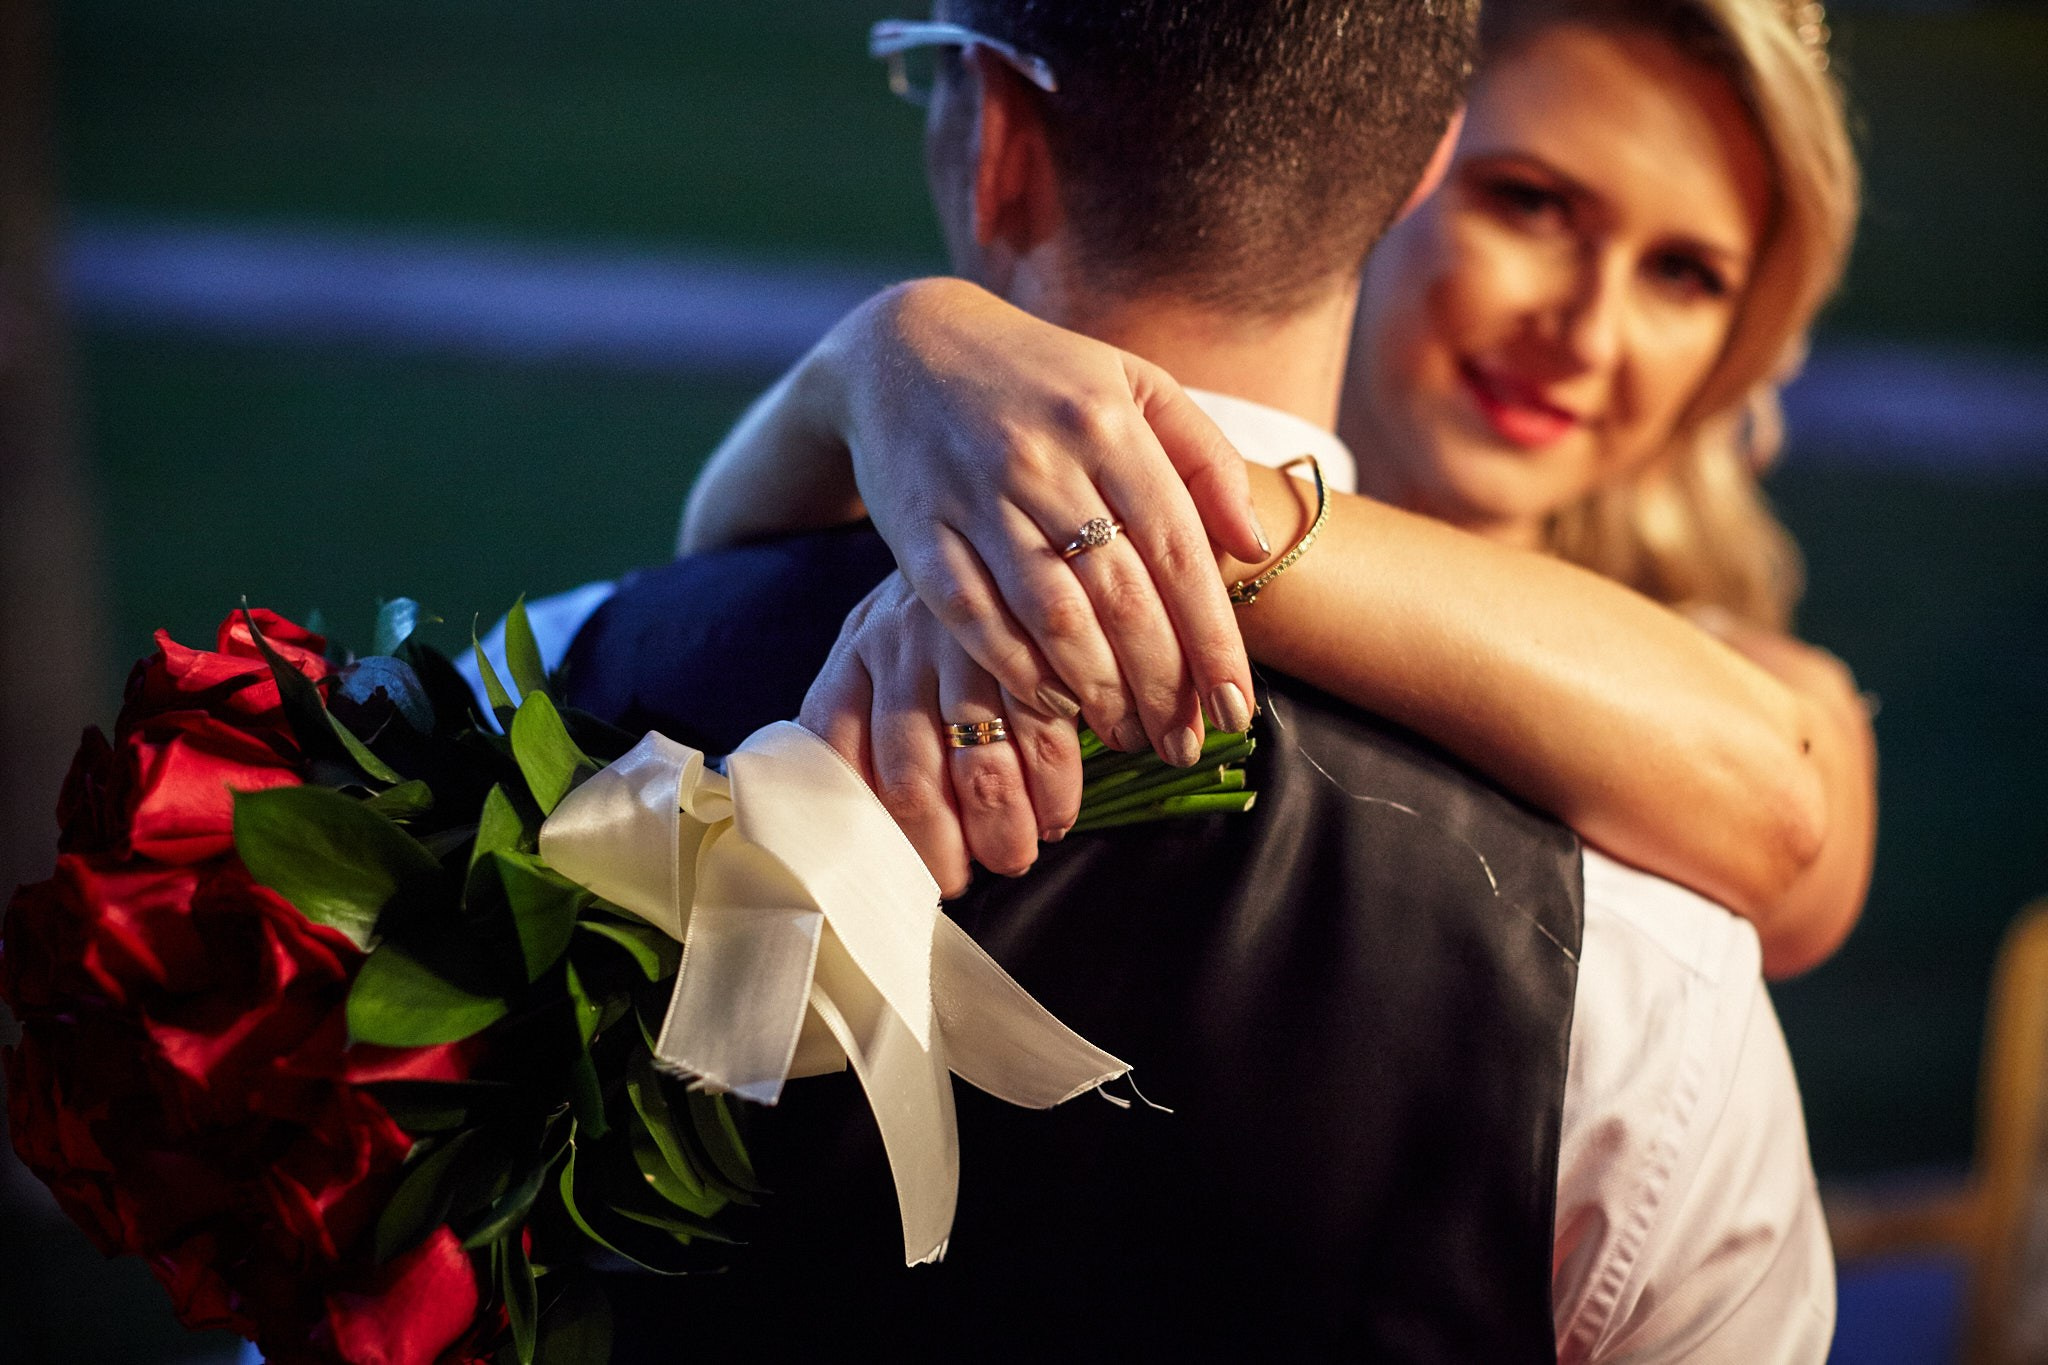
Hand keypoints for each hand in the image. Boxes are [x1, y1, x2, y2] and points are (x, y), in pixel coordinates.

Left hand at [799, 574, 1081, 897]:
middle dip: (938, 849)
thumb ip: (860, 715)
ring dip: (1003, 828)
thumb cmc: (929, 612)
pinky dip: (1056, 787)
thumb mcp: (878, 645)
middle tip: (964, 881)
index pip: (839, 759)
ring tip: (1018, 858)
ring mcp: (966, 640)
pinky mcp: (1034, 634)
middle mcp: (898, 648)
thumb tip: (850, 819)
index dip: (867, 829)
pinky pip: (1045, 730)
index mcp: (851, 658)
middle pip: (910, 779)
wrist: (984, 503)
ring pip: (980, 765)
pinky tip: (1060, 814)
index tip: (894, 872)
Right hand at [824, 279, 1265, 764]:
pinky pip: (976, 621)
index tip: (1235, 707)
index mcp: (1108, 422)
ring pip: (1052, 617)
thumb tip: (1252, 547)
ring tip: (1131, 736)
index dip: (1212, 640)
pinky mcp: (918, 534)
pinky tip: (1057, 706)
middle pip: (1121, 597)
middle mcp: (1043, 460)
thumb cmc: (1041, 376)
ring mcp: (976, 498)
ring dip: (1099, 691)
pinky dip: (1021, 673)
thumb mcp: (1135, 385)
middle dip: (1163, 685)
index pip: (1178, 550)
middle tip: (1185, 744)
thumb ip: (1204, 458)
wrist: (904, 348)